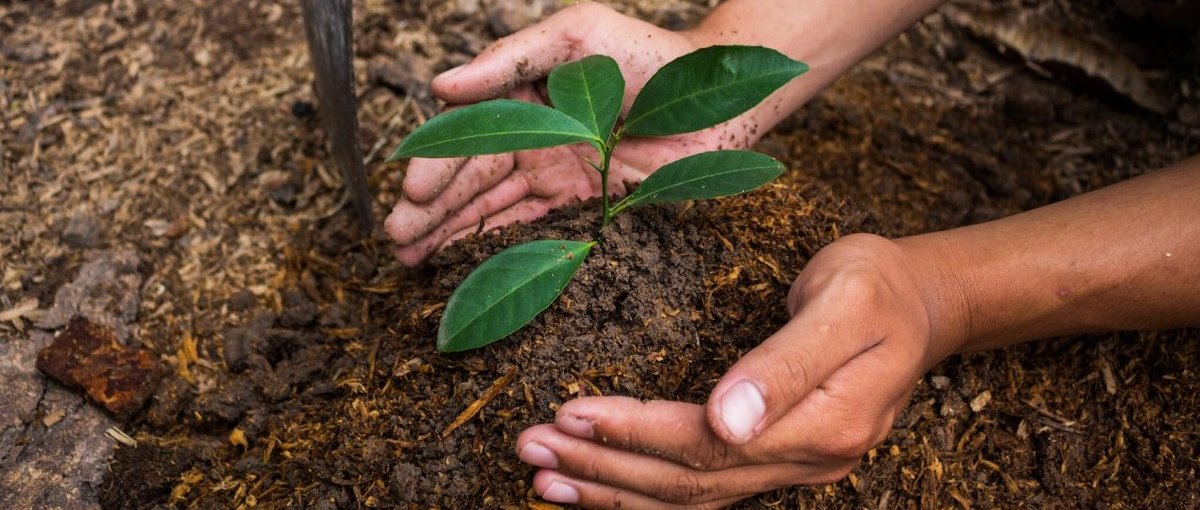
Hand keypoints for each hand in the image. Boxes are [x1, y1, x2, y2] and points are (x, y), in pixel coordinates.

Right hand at [384, 2, 779, 265]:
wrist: (719, 97)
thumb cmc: (647, 53)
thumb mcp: (576, 35)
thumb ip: (510, 58)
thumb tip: (441, 85)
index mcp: (522, 100)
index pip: (467, 137)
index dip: (437, 165)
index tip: (411, 194)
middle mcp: (533, 140)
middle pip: (471, 180)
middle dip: (430, 211)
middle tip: (396, 242)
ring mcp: (556, 176)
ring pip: (492, 209)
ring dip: (450, 234)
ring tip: (410, 259)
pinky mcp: (584, 208)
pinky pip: (533, 231)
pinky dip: (496, 247)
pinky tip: (462, 264)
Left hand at [514, 234, 962, 507]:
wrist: (921, 305)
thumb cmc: (879, 287)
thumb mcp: (845, 302)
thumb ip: (787, 363)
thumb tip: (726, 420)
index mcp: (826, 423)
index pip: (711, 446)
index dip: (638, 434)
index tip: (572, 413)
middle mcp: (808, 461)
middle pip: (690, 481)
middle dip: (605, 466)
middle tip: (530, 447)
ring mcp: (793, 469)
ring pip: (691, 498)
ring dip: (614, 492)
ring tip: (544, 478)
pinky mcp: (777, 460)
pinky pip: (703, 492)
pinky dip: (645, 495)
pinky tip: (600, 488)